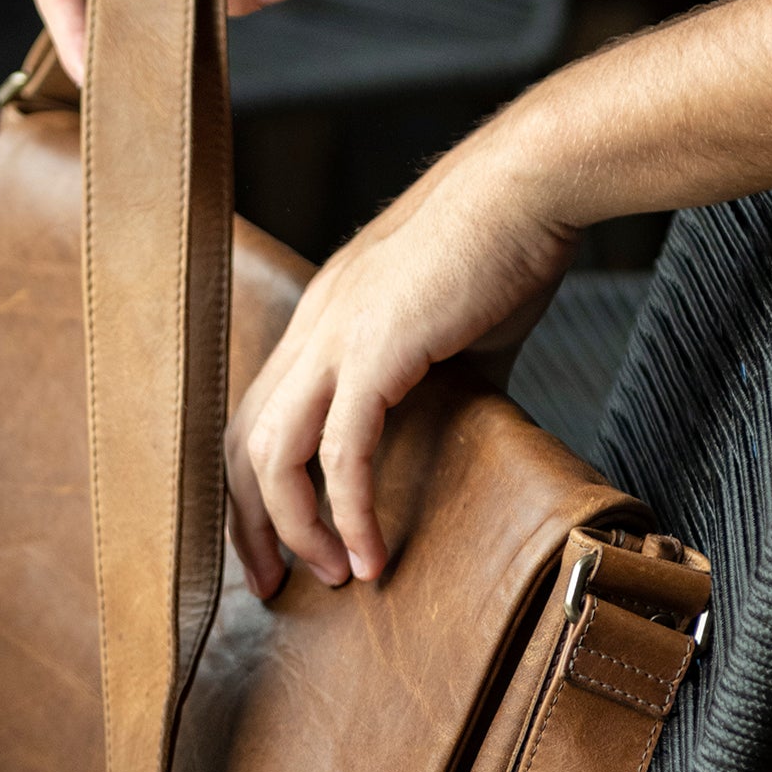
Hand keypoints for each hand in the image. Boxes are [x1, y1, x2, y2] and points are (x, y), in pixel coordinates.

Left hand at [225, 130, 578, 596]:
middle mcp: (310, 330)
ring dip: (293, 530)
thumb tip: (463, 430)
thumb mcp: (457, 333)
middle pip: (240, 443)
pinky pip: (341, 452)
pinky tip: (369, 554)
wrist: (531, 186)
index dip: (252, 488)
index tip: (272, 545)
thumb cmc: (504, 247)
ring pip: (272, 454)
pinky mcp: (375, 351)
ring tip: (330, 577)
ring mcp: (335, 337)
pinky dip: (349, 513)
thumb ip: (442, 384)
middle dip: (245, 525)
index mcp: (321, 323)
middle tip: (268, 585)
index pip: (255, 417)